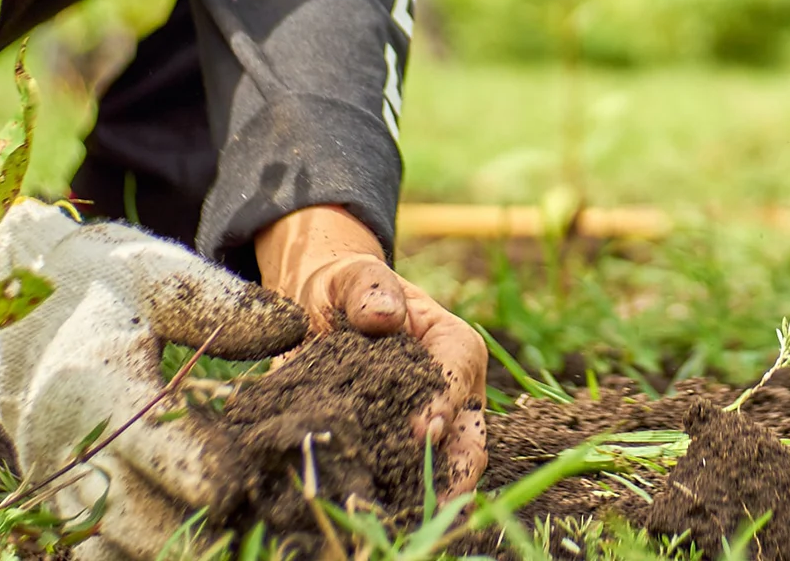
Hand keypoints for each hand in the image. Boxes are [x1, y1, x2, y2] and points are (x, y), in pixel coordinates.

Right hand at [0, 200, 305, 559]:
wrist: (28, 309)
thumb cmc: (110, 287)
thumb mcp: (163, 276)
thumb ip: (225, 304)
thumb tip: (294, 327)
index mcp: (95, 377)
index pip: (143, 433)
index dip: (193, 465)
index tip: (242, 485)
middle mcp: (66, 440)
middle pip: (125, 512)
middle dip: (187, 532)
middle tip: (251, 533)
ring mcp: (54, 480)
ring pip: (107, 547)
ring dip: (165, 552)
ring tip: (230, 549)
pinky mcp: (56, 503)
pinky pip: (93, 552)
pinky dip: (135, 557)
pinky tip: (187, 550)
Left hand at [256, 205, 487, 497]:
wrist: (319, 312)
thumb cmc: (347, 288)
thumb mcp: (354, 275)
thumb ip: (369, 287)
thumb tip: (383, 315)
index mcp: (452, 343)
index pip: (460, 372)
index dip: (445, 403)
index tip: (421, 431)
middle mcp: (449, 391)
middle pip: (470, 437)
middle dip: (456, 470)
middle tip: (430, 497)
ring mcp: (426, 426)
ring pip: (444, 469)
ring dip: (427, 492)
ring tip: (401, 512)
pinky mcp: (395, 450)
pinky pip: (404, 481)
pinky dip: (393, 497)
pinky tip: (372, 509)